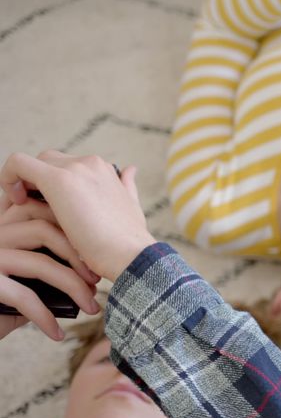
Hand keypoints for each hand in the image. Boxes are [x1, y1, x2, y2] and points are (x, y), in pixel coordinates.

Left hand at [0, 151, 154, 281]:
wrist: (131, 256)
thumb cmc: (130, 242)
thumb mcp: (131, 209)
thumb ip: (127, 187)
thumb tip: (131, 170)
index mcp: (103, 170)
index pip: (65, 166)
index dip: (48, 184)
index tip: (42, 206)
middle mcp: (89, 163)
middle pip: (46, 161)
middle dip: (32, 182)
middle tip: (25, 208)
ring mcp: (74, 169)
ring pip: (31, 163)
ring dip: (20, 183)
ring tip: (19, 210)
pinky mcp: (57, 179)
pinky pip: (18, 164)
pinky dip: (8, 178)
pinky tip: (15, 203)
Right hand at [0, 196, 101, 340]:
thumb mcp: (26, 283)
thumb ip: (49, 269)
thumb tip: (90, 279)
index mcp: (2, 229)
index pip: (40, 210)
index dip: (72, 230)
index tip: (94, 255)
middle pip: (43, 229)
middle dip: (78, 256)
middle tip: (96, 281)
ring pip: (40, 263)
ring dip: (74, 287)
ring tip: (91, 308)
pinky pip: (23, 297)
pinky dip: (46, 317)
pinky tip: (57, 334)